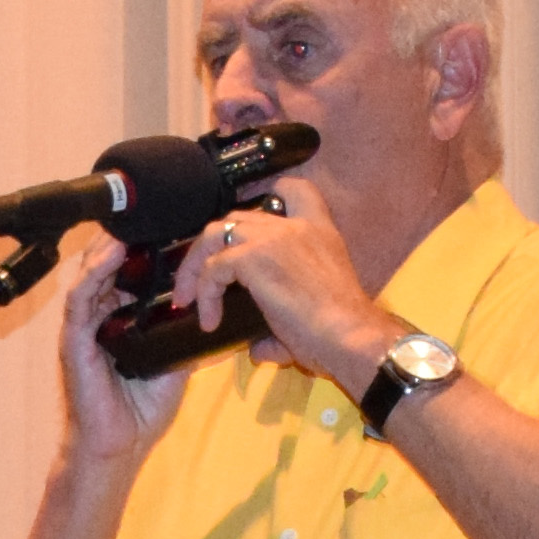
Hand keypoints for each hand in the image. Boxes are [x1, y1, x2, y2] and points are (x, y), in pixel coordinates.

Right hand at [52, 233, 186, 467]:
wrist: (120, 447)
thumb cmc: (141, 410)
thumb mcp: (175, 360)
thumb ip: (186, 331)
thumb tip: (217, 306)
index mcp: (121, 317)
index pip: (129, 270)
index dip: (144, 245)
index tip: (169, 223)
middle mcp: (100, 315)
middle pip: (107, 262)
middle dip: (126, 235)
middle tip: (150, 211)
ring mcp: (85, 326)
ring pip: (91, 271)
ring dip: (109, 245)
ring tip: (130, 221)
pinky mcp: (74, 340)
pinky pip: (80, 298)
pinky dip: (94, 273)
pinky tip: (111, 254)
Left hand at [167, 181, 396, 391]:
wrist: (350, 336)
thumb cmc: (342, 332)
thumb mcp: (313, 314)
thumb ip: (279, 329)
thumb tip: (258, 349)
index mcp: (319, 231)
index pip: (292, 190)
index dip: (265, 197)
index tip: (245, 225)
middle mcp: (295, 226)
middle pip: (237, 218)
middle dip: (211, 246)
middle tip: (198, 279)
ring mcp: (273, 238)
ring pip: (216, 235)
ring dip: (196, 267)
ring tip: (188, 299)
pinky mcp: (253, 257)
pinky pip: (213, 268)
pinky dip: (205, 293)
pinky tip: (211, 321)